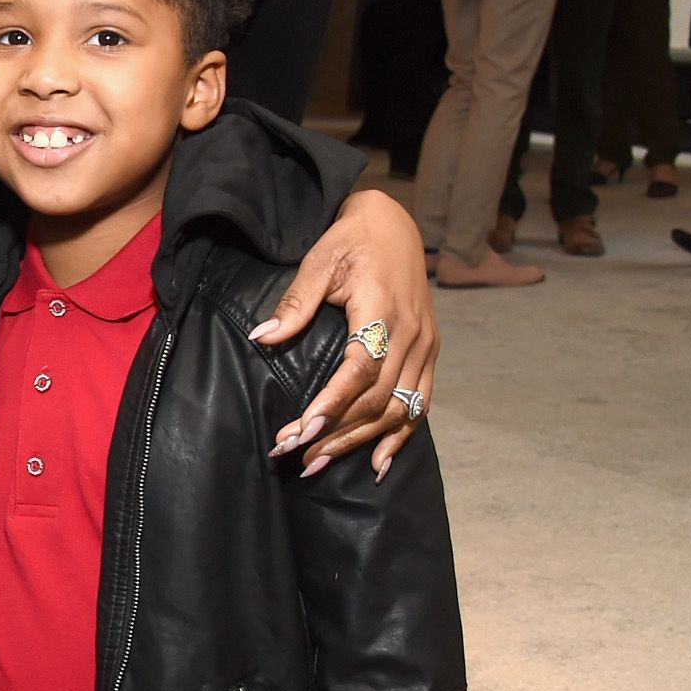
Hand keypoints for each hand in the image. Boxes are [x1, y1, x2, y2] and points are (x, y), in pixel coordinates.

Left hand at [250, 187, 435, 477]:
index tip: (301, 430)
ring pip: (399, 409)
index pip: (360, 370)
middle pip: (378, 399)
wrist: (393, 226)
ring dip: (359, 441)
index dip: (333, 404)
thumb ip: (295, 303)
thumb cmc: (351, 240)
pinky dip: (399, 437)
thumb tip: (261, 337)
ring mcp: (426, 347)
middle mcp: (412, 335)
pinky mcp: (429, 353)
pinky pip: (421, 404)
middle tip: (294, 455)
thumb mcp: (319, 261)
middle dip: (336, 432)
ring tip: (318, 463)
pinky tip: (376, 464)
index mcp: (384, 311)